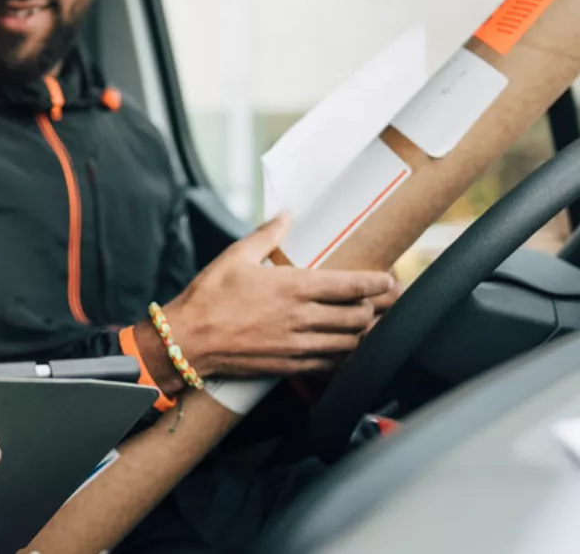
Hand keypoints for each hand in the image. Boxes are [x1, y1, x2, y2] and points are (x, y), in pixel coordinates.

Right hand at [138, 213, 393, 385]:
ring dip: (364, 332)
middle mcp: (301, 317)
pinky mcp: (290, 365)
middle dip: (377, 308)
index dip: (378, 283)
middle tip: (385, 302)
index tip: (390, 280)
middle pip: (358, 315)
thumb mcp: (236, 256)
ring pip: (350, 342)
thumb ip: (267, 234)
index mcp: (293, 286)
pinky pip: (331, 363)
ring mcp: (298, 344)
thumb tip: (286, 214)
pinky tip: (344, 347)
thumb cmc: (209, 296)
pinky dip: (344, 355)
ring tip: (369, 323)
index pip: (351, 285)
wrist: (189, 339)